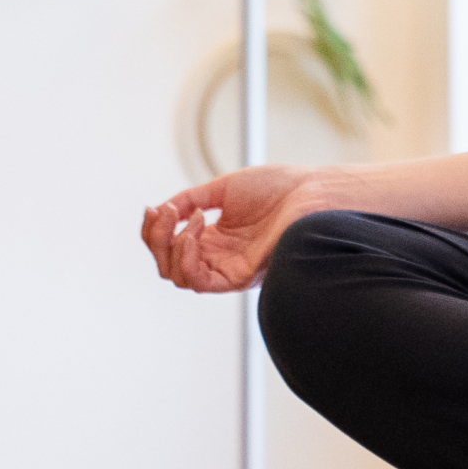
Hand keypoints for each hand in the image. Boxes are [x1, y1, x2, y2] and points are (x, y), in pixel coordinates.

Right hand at [141, 163, 335, 291]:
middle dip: (156, 238)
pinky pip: (200, 280)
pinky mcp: (240, 275)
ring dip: (170, 246)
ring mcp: (229, 268)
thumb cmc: (280, 188)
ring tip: (189, 217)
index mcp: (216, 238)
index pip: (171, 247)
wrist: (314, 191)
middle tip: (166, 212)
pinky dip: (187, 255)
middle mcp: (220, 257)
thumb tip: (161, 209)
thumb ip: (191, 199)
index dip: (154, 231)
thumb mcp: (224, 188)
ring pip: (179, 277)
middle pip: (168, 265)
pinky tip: (198, 227)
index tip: (153, 208)